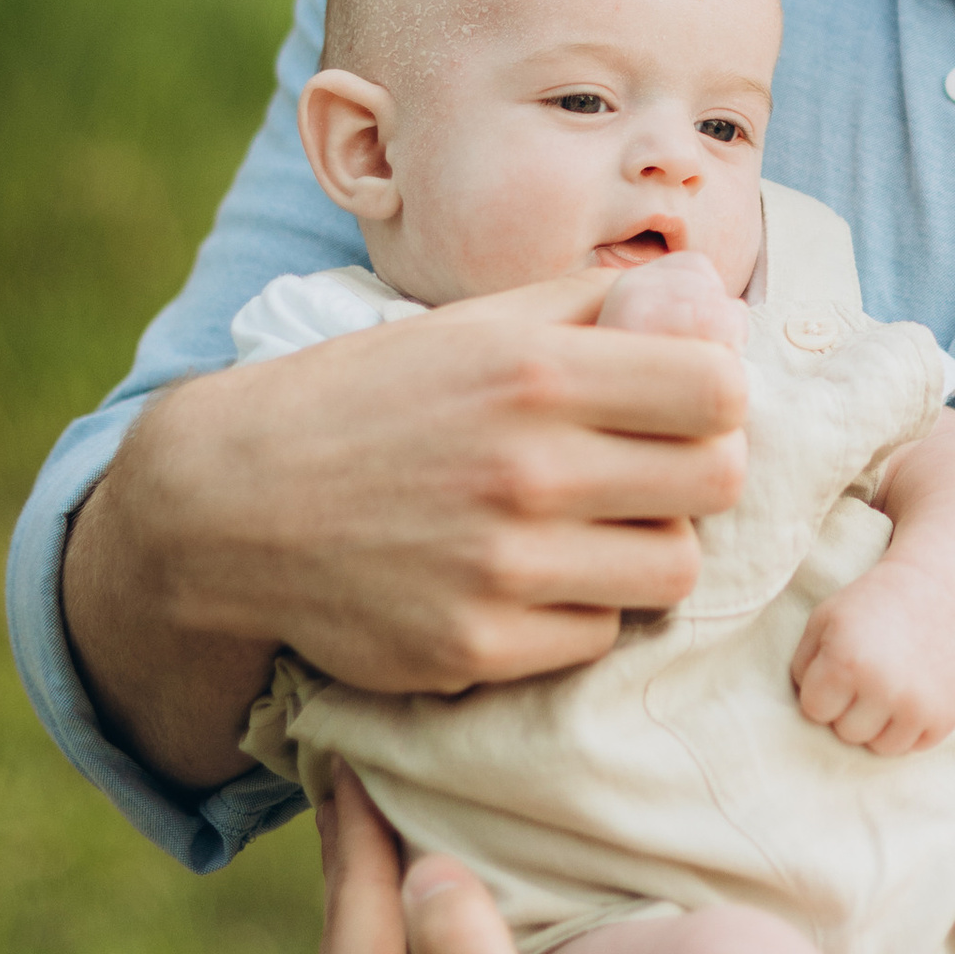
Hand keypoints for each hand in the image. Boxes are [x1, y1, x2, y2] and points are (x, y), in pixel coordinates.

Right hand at [62, 274, 748, 791]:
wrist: (233, 504)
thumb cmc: (372, 399)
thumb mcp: (476, 324)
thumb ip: (599, 306)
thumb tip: (718, 304)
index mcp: (535, 371)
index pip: (721, 390)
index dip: (717, 397)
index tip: (684, 404)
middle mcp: (526, 468)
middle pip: (717, 483)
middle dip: (696, 474)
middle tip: (649, 472)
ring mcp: (502, 567)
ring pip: (671, 571)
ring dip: (645, 550)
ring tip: (590, 528)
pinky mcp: (475, 649)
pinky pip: (595, 636)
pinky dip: (578, 611)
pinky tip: (529, 580)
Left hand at [791, 563, 954, 755]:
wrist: (941, 587)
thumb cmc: (873, 603)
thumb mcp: (825, 619)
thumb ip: (803, 665)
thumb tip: (807, 714)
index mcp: (846, 662)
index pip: (814, 711)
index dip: (824, 690)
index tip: (840, 668)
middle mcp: (883, 688)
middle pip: (847, 733)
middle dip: (851, 708)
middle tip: (870, 673)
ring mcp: (919, 706)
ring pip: (880, 748)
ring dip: (880, 723)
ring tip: (890, 685)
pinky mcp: (946, 716)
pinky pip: (913, 746)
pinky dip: (910, 726)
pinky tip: (914, 691)